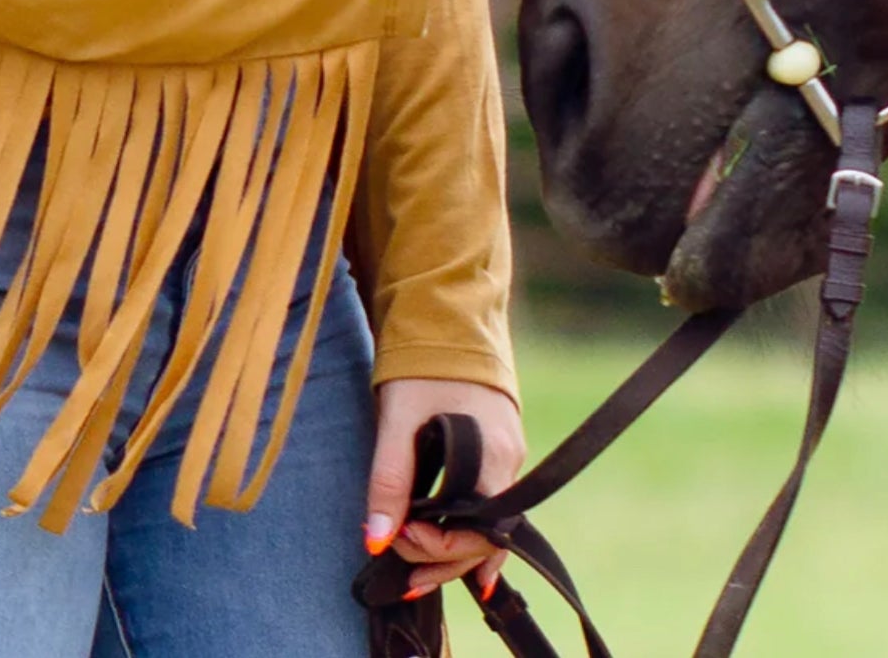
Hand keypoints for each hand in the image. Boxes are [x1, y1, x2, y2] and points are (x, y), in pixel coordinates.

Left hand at [364, 377, 524, 601]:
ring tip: (415, 575)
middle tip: (403, 574)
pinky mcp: (496, 447)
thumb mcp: (398, 418)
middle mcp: (510, 461)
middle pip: (487, 537)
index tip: (399, 537)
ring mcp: (507, 454)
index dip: (439, 546)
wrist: (445, 312)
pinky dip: (463, 528)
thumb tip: (376, 542)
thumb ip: (389, 479)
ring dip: (451, 550)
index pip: (480, 532)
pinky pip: (487, 503)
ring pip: (487, 523)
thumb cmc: (422, 363)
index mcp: (494, 456)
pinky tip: (445, 546)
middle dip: (444, 560)